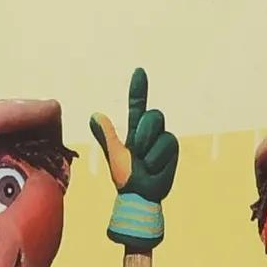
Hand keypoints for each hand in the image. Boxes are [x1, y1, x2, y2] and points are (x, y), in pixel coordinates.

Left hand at [92, 69, 179, 249]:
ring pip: (161, 131)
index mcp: (134, 130)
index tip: (139, 71)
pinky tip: (155, 168)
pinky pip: (169, 144)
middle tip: (139, 150)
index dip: (139, 88)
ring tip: (146, 163)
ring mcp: (162, 139)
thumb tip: (94, 115)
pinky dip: (159, 158)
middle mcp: (150, 131)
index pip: (137, 104)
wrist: (140, 195)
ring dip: (150, 149)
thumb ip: (107, 135)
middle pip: (153, 116)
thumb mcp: (115, 154)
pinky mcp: (172, 149)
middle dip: (145, 132)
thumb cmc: (126, 177)